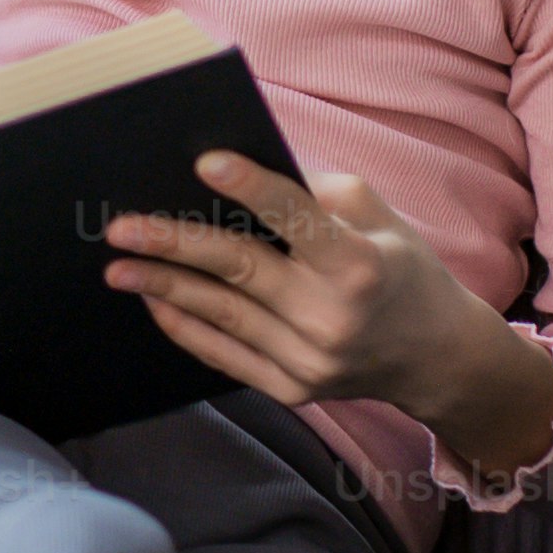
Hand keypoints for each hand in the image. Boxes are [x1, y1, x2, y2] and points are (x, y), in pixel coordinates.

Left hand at [103, 153, 515, 422]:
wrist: (434, 356)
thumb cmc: (399, 267)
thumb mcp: (378, 217)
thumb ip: (313, 192)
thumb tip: (235, 172)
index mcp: (361, 263)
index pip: (297, 219)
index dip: (252, 189)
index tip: (206, 162)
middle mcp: (333, 316)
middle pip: (242, 271)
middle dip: (175, 245)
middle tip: (120, 227)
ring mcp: (311, 360)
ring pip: (223, 315)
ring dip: (164, 287)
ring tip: (118, 265)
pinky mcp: (293, 390)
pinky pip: (225, 356)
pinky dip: (185, 327)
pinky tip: (153, 300)